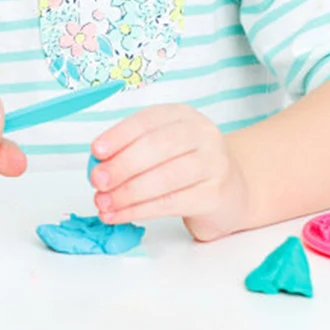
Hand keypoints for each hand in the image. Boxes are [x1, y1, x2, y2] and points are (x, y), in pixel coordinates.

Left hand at [91, 104, 248, 238]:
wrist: (233, 190)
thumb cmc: (185, 164)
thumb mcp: (160, 146)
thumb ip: (131, 149)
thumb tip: (98, 165)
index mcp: (181, 115)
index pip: (146, 121)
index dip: (118, 136)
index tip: (96, 151)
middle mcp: (202, 135)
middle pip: (156, 148)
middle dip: (121, 166)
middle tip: (97, 181)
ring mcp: (213, 164)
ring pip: (164, 179)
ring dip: (128, 194)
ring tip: (104, 203)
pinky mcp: (215, 195)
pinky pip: (172, 203)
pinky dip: (141, 211)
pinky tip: (121, 214)